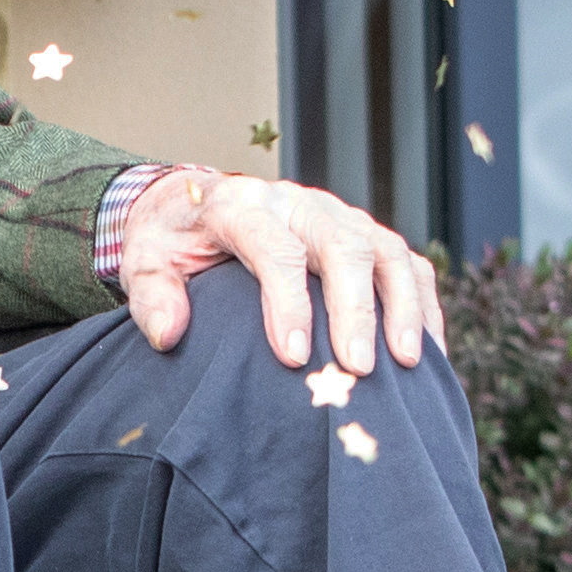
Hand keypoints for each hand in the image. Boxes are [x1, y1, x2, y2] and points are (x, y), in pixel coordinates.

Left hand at [112, 163, 439, 372]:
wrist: (193, 203)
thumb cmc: (172, 241)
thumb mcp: (145, 261)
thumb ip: (153, 297)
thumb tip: (170, 335)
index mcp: (241, 205)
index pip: (274, 248)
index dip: (288, 302)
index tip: (294, 357)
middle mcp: (297, 202)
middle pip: (341, 245)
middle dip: (354, 309)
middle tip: (357, 368)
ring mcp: (338, 215)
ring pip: (384, 249)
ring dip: (400, 305)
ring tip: (403, 363)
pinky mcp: (365, 233)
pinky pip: (408, 263)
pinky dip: (422, 305)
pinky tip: (426, 355)